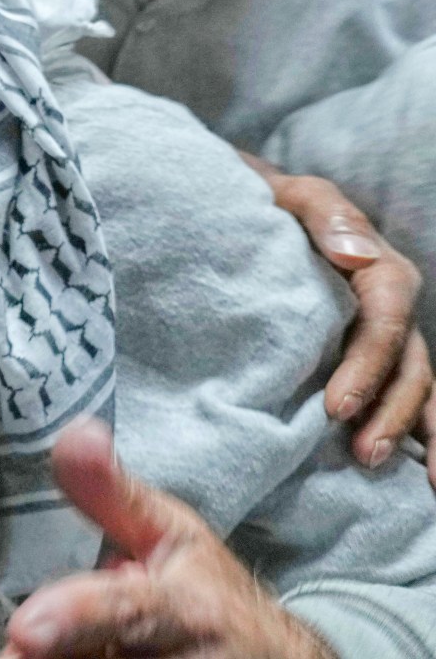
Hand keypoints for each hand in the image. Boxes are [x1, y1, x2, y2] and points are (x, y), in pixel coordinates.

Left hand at [0, 419, 331, 658]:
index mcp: (191, 610)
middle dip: (52, 652)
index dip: (81, 618)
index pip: (130, 612)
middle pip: (93, 658)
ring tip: (59, 643)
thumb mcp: (172, 536)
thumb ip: (114, 496)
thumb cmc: (208, 593)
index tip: (25, 630)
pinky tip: (73, 651)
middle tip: (17, 646)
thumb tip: (75, 432)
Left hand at [251, 163, 429, 475]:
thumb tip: (356, 256)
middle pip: (409, 366)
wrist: (253, 210)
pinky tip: (418, 477)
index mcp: (380, 271)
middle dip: (392, 414)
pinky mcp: (371, 356)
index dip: (368, 367)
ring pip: (416, 389)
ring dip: (408, 431)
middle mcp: (393, 308)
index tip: (336, 407)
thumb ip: (325, 215)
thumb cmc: (271, 204)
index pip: (386, 323)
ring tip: (384, 470)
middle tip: (364, 455)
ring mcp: (387, 336)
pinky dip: (416, 433)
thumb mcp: (294, 195)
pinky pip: (404, 396)